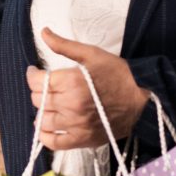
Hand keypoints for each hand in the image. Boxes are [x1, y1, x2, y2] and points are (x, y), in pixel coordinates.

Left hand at [26, 27, 148, 151]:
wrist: (143, 98)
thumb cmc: (118, 74)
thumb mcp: (91, 54)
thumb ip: (64, 45)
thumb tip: (43, 32)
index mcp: (71, 82)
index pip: (36, 81)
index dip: (32, 75)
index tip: (35, 72)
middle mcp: (71, 105)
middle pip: (38, 100)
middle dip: (38, 91)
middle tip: (46, 87)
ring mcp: (76, 125)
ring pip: (42, 120)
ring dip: (41, 111)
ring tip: (49, 105)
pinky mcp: (83, 139)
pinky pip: (54, 143)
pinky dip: (45, 136)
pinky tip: (47, 126)